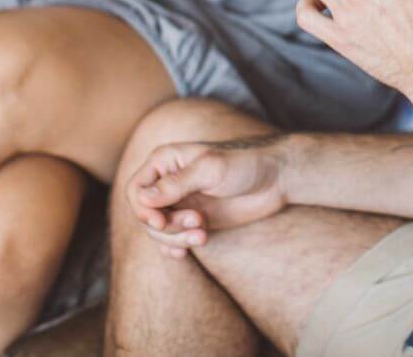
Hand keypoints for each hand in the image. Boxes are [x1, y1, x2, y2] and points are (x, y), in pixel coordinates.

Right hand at [126, 137, 288, 258]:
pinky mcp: (193, 221)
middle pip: (146, 215)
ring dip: (177, 238)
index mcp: (166, 161)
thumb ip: (176, 184)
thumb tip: (142, 198)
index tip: (160, 222)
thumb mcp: (210, 170)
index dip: (142, 209)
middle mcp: (168, 183)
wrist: (276, 179)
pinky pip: (172, 240)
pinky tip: (187, 251)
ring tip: (203, 234)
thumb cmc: (245, 164)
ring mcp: (181, 203)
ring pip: (159, 231)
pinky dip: (176, 248)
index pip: (136, 190)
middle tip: (198, 222)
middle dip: (168, 226)